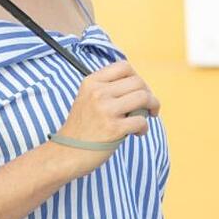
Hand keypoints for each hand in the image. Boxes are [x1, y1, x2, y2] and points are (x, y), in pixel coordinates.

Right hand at [55, 59, 160, 178]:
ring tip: (146, 117)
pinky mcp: (113, 128)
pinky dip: (144, 128)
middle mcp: (97, 92)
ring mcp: (105, 110)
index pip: (124, 66)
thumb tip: (140, 86)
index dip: (137, 77)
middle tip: (147, 107)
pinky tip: (137, 133)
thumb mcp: (87, 98)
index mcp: (91, 82)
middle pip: (138, 82)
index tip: (137, 90)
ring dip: (152, 107)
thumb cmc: (82, 127)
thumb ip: (108, 88)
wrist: (66, 152)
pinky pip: (142, 120)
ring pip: (144, 97)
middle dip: (148, 94)